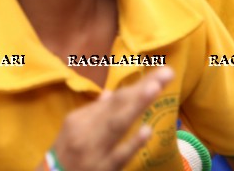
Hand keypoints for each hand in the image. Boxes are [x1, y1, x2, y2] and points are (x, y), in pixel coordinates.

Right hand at [49, 68, 172, 169]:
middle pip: (117, 106)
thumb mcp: (73, 130)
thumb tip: (110, 94)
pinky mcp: (103, 169)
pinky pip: (119, 155)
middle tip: (166, 73)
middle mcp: (85, 131)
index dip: (136, 86)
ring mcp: (95, 150)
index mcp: (79, 119)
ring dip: (136, 105)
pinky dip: (133, 142)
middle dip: (141, 89)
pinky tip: (147, 131)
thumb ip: (94, 113)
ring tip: (155, 88)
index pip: (112, 100)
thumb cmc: (66, 154)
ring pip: (117, 125)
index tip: (158, 75)